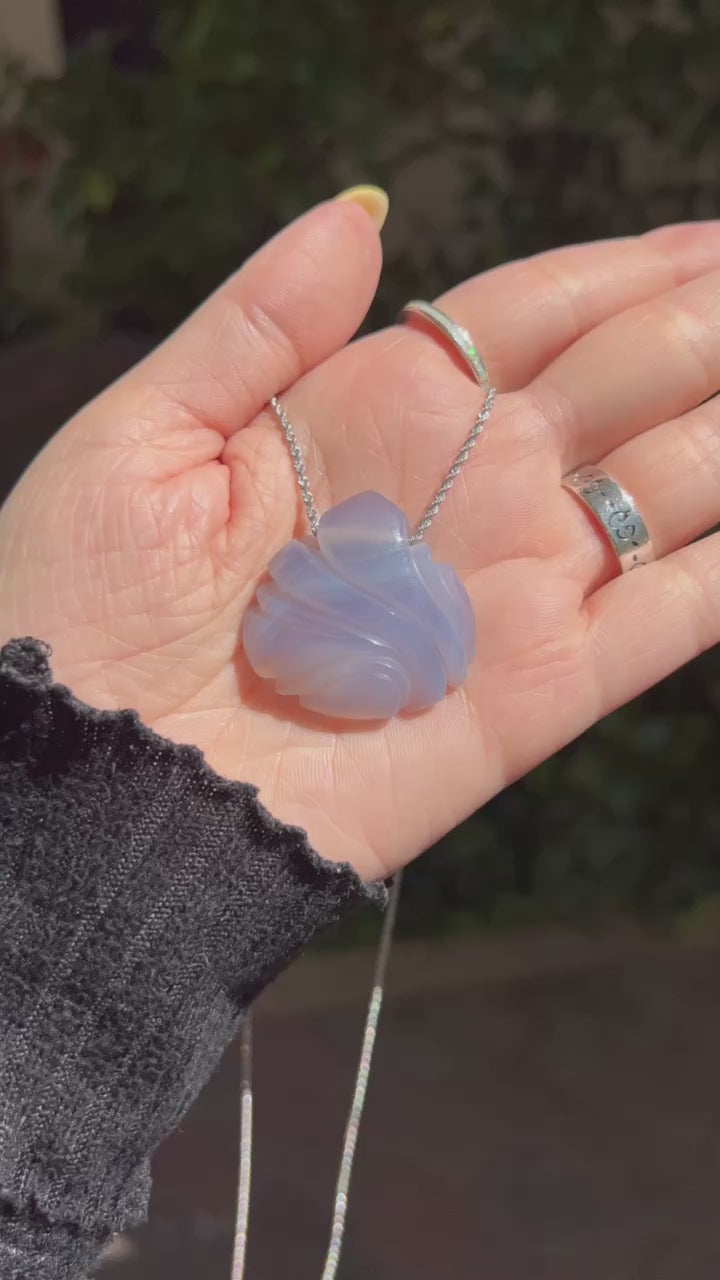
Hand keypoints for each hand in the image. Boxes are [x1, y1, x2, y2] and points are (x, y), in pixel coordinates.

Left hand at [2, 195, 719, 879]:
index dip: (626, 266)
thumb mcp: (142, 437)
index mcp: (377, 412)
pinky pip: (675, 615)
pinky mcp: (539, 692)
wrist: (93, 784)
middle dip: (713, 326)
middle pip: (627, 379)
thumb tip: (359, 213)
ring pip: (678, 481)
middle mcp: (466, 490)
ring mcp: (513, 589)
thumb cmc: (81, 605)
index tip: (711, 237)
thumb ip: (256, 325)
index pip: (533, 314)